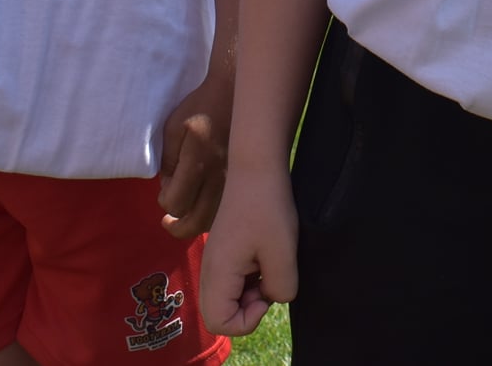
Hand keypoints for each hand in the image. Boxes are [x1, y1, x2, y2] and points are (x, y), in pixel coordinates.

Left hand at [158, 73, 231, 238]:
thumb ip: (168, 160)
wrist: (236, 94)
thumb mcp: (173, 127)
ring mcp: (235, 181)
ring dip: (196, 224)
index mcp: (198, 161)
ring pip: (214, 221)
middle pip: (195, 222)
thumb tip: (168, 187)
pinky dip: (215, 216)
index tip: (165, 189)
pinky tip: (207, 208)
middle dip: (177, 225)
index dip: (164, 200)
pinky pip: (229, 210)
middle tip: (168, 221)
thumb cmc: (201, 108)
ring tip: (186, 219)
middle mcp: (219, 176)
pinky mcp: (244, 179)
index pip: (175, 203)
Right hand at [198, 166, 298, 335]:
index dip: (247, 320)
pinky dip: (250, 279)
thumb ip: (281, 288)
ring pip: (227, 297)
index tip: (266, 293)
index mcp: (217, 274)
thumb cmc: (268, 208)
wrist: (257, 168)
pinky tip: (266, 256)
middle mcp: (209, 270)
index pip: (218, 323)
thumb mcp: (283, 254)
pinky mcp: (224, 251)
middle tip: (268, 281)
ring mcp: (215, 261)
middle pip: (219, 314)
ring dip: (251, 293)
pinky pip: (232, 281)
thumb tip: (274, 297)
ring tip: (269, 266)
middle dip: (247, 309)